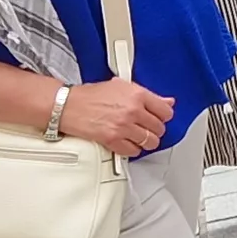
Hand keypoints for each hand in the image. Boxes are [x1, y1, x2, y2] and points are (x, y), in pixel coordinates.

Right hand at [54, 76, 174, 156]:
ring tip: (139, 137)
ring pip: (149, 142)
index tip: (160, 118)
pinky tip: (128, 143)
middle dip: (154, 130)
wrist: (69, 105)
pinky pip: (133, 151)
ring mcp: (123, 126)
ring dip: (146, 142)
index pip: (165, 111)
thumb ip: (147, 95)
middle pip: (158, 128)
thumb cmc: (91, 95)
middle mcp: (132, 110)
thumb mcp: (122, 86)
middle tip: (147, 128)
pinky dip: (132, 150)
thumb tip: (167, 101)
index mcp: (137, 94)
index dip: (163, 116)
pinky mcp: (113, 140)